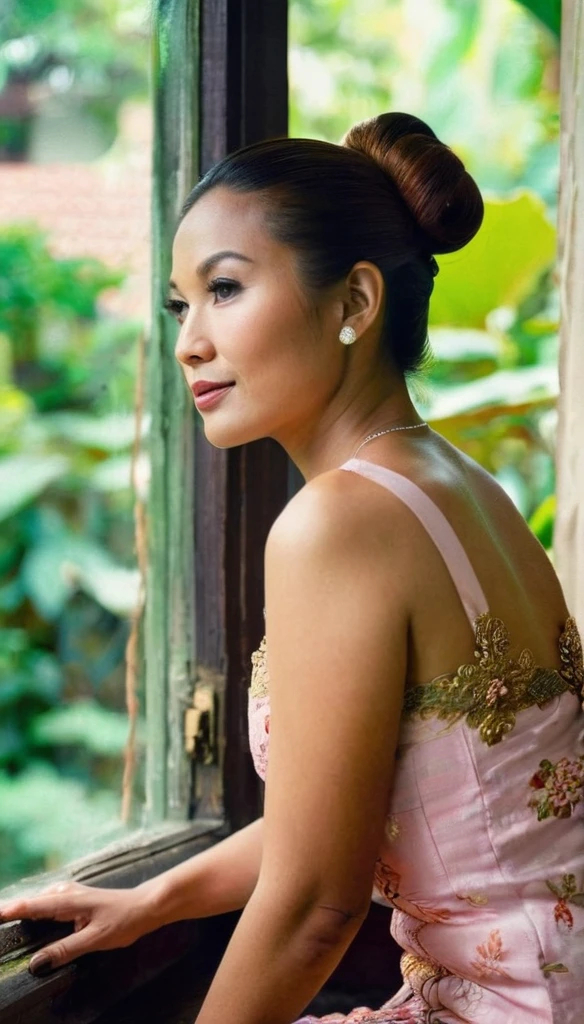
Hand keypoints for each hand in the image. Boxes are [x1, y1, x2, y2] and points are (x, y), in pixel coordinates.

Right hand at [0, 879, 155, 975]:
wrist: (145, 906)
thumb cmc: (124, 920)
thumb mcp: (94, 939)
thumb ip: (65, 950)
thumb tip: (37, 963)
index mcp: (67, 900)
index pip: (29, 906)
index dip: (7, 911)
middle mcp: (64, 893)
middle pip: (29, 903)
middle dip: (10, 912)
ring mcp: (68, 894)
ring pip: (37, 903)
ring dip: (22, 912)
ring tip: (6, 921)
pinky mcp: (72, 899)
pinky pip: (46, 905)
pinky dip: (34, 912)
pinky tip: (30, 922)